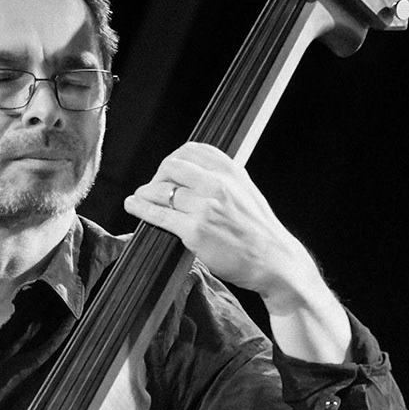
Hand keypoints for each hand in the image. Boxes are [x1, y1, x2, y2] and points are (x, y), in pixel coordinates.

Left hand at [125, 142, 350, 361]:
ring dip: (145, 194)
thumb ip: (223, 179)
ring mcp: (205, 206)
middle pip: (171, 166)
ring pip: (161, 191)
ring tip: (139, 198)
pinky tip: (133, 206)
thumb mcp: (246, 191)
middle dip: (157, 176)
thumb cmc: (260, 231)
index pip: (191, 150)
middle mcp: (217, 184)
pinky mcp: (195, 230)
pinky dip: (141, 209)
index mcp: (231, 170)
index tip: (166, 171)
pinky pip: (159, 215)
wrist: (275, 260)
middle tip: (152, 188)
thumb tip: (193, 173)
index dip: (173, 159)